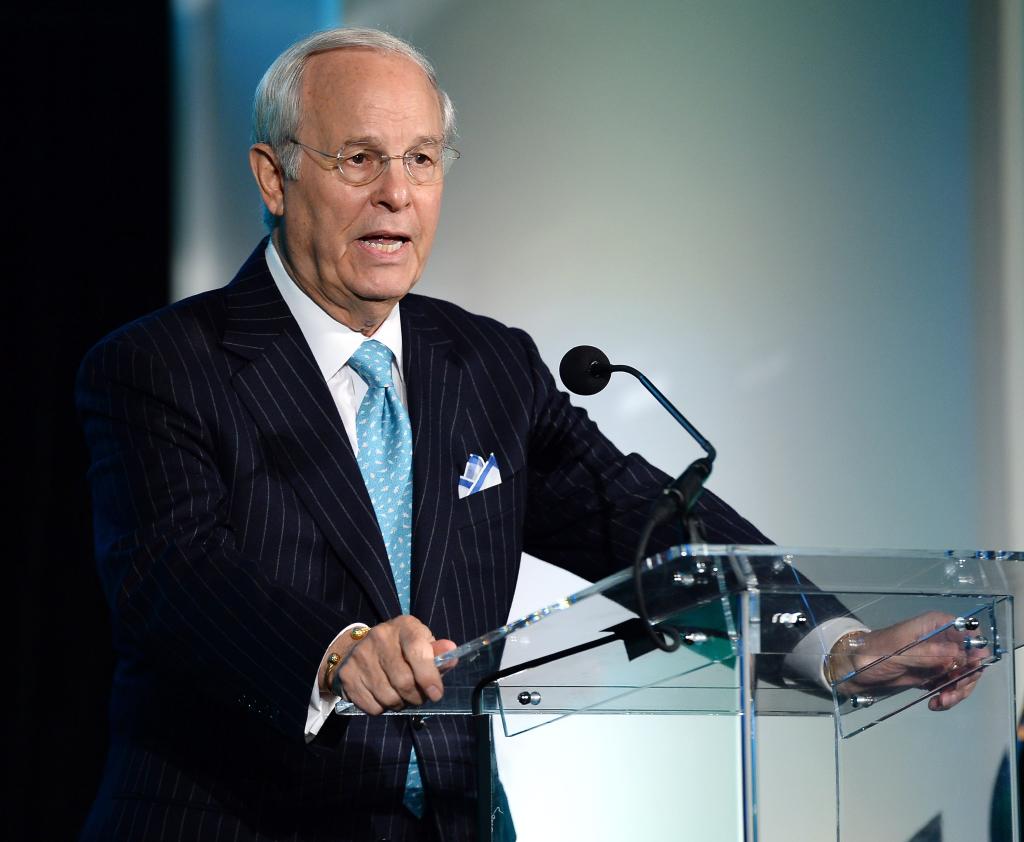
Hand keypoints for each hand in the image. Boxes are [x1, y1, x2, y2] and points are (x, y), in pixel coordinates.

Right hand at [335, 615, 456, 714]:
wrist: (358, 648)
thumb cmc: (399, 647)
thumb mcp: (420, 642)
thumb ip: (437, 652)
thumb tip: (452, 652)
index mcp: (403, 626)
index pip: (418, 651)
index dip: (429, 676)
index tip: (436, 693)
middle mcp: (379, 637)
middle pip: (403, 681)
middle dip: (416, 697)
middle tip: (418, 698)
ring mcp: (361, 656)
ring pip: (388, 697)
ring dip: (400, 704)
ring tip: (401, 697)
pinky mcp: (348, 675)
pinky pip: (372, 706)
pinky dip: (382, 709)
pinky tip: (383, 696)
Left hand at [831, 611, 987, 710]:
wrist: (853, 670)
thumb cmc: (871, 654)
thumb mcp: (899, 653)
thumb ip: (928, 653)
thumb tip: (959, 652)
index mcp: (933, 625)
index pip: (968, 631)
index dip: (975, 650)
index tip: (968, 670)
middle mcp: (940, 640)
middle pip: (971, 658)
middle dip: (966, 678)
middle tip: (951, 694)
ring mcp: (937, 658)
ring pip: (963, 674)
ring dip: (957, 691)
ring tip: (941, 702)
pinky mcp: (931, 674)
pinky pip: (950, 686)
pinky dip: (947, 696)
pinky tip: (935, 704)